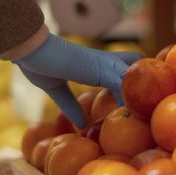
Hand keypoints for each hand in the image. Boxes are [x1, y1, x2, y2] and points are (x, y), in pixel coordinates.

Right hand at [14, 34, 140, 127]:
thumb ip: (70, 105)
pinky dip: (127, 100)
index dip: (130, 76)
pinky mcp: (101, 69)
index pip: (121, 64)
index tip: (134, 96)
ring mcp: (104, 63)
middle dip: (143, 76)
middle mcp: (103, 60)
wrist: (31, 49)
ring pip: (135, 73)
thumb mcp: (56, 90)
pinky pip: (122, 85)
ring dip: (140, 91)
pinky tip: (128, 115)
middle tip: (144, 99)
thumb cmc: (39, 64)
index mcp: (94, 63)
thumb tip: (81, 125)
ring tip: (143, 112)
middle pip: (136, 61)